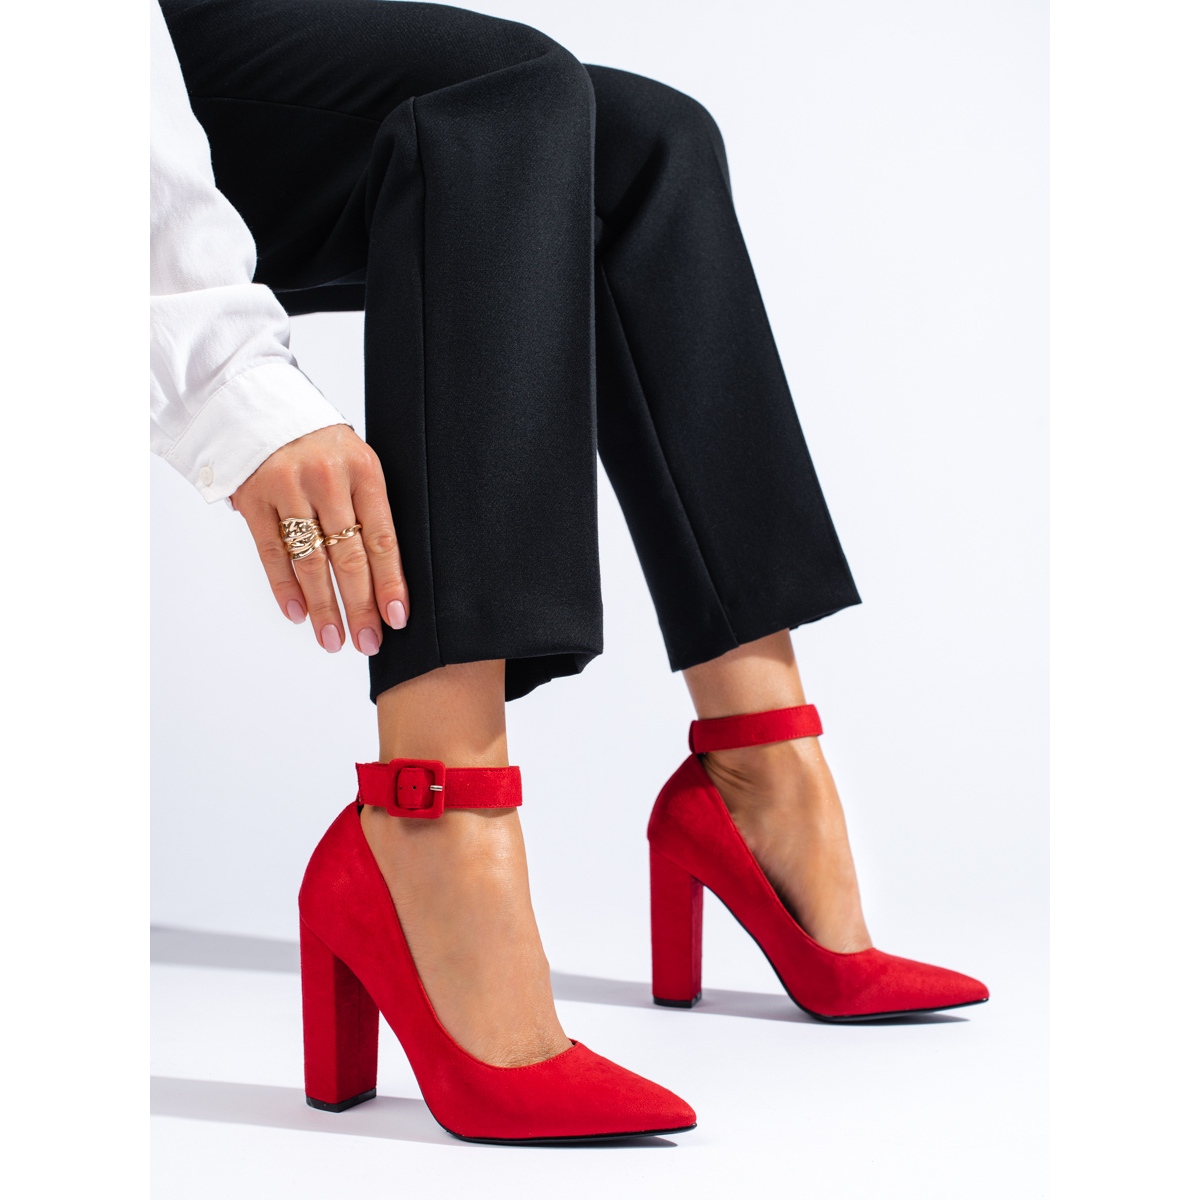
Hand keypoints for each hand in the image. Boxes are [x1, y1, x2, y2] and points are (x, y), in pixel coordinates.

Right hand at [230, 424, 407, 654]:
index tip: (397, 618)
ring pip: (310, 561)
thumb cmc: (321, 443)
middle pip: (348, 557)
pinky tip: (298, 614)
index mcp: (364, 471)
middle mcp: (327, 480)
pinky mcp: (253, 498)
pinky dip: (285, 588)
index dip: (390, 583)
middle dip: (360, 606)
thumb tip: (385, 574)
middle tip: (368, 643)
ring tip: (334, 640)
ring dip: (324, 607)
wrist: (260, 403)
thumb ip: (368, 508)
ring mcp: (287, 488)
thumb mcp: (356, 462)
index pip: (382, 539)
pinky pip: (272, 552)